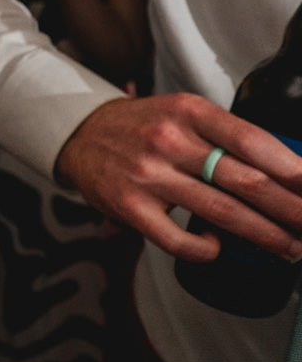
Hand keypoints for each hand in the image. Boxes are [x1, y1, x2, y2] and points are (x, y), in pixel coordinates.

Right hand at [55, 93, 301, 260]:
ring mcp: (148, 176)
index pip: (254, 141)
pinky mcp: (129, 207)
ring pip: (222, 213)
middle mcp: (169, 141)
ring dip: (265, 235)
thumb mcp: (184, 114)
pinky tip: (218, 246)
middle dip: (292, 209)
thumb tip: (285, 173)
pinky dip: (208, 248)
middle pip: (247, 181)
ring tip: (290, 247)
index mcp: (189, 112)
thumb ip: (226, 136)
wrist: (80, 134)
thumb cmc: (142, 127)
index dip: (293, 169)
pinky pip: (178, 240)